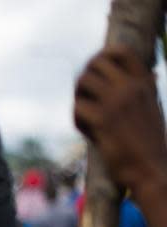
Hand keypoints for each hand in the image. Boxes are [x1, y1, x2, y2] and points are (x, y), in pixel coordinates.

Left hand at [74, 46, 166, 193]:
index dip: (102, 56)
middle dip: (84, 78)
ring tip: (86, 115)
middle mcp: (131, 88)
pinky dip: (78, 121)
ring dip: (79, 98)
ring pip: (83, 81)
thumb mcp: (154, 109)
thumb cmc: (151, 143)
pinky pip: (77, 107)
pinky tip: (88, 133)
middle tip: (85, 98)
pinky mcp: (103, 120)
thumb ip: (146, 91)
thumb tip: (151, 74)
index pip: (121, 52)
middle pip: (95, 63)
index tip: (95, 71)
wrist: (152, 169)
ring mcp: (117, 102)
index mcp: (145, 83)